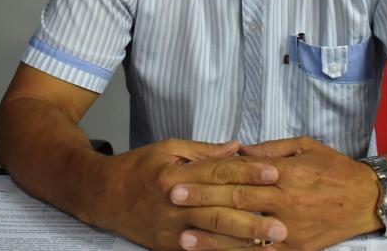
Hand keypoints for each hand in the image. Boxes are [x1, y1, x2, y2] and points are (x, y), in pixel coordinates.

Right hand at [89, 138, 287, 250]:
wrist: (103, 195)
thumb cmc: (139, 166)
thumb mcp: (169, 147)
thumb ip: (204, 150)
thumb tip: (237, 146)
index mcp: (179, 173)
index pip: (220, 171)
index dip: (249, 171)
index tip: (275, 172)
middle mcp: (177, 201)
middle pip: (222, 206)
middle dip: (254, 212)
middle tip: (283, 218)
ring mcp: (173, 228)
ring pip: (215, 233)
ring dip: (245, 237)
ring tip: (272, 239)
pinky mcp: (169, 246)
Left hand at [169, 137, 381, 250]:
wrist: (367, 198)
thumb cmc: (335, 168)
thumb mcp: (305, 146)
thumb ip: (271, 149)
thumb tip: (240, 150)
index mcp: (285, 173)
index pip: (239, 176)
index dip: (209, 178)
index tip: (183, 177)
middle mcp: (285, 202)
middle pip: (236, 203)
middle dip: (202, 202)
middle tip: (173, 200)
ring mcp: (290, 231)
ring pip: (245, 235)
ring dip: (212, 238)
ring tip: (184, 237)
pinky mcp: (296, 250)